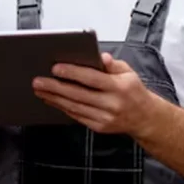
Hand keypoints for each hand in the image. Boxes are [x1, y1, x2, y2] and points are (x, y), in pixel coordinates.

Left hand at [32, 52, 150, 134]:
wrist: (145, 118)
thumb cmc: (134, 91)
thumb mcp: (128, 72)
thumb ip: (112, 64)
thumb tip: (100, 57)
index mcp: (120, 87)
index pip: (92, 79)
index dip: (73, 73)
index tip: (55, 68)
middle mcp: (112, 104)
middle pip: (78, 94)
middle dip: (55, 87)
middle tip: (38, 81)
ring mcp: (105, 118)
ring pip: (74, 107)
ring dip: (54, 98)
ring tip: (40, 90)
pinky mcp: (99, 127)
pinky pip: (77, 116)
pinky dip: (62, 107)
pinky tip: (52, 100)